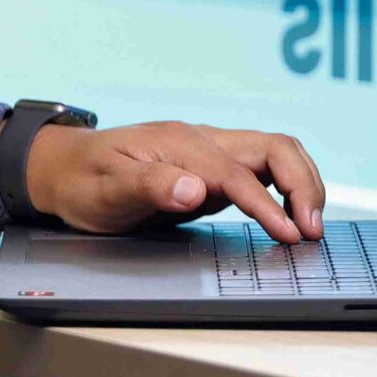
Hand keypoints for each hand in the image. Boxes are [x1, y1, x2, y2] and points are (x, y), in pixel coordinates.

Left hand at [23, 120, 324, 243]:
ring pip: (275, 153)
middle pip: (273, 148)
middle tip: (311, 232)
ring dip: (302, 184)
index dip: (267, 205)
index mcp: (179, 143)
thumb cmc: (82, 180)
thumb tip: (195, 189)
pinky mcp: (213, 170)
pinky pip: (263, 170)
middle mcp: (201, 141)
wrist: (64, 168)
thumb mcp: (104, 190)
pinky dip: (287, 188)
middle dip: (303, 185)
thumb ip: (149, 186)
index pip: (237, 173)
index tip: (290, 236)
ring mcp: (210, 153)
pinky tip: (291, 216)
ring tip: (310, 227)